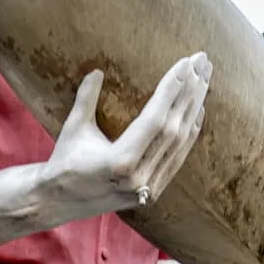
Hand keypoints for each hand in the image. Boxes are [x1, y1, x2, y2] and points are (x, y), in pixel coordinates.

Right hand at [44, 53, 210, 217]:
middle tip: (201, 60)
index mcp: (120, 161)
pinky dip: (190, 134)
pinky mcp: (153, 193)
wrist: (60, 202)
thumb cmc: (64, 162)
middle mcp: (139, 177)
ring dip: (194, 107)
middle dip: (190, 91)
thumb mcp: (73, 128)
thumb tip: (97, 71)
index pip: (155, 119)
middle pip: (174, 128)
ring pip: (180, 143)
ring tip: (204, 78)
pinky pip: (177, 159)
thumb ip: (86, 99)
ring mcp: (148, 188)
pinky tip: (198, 110)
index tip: (185, 63)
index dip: (172, 89)